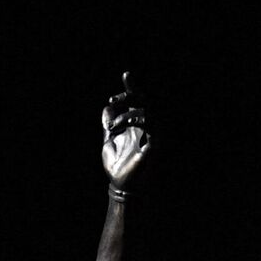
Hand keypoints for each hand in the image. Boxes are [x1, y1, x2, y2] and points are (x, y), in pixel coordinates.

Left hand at [101, 72, 151, 190]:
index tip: (126, 74)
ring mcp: (150, 136)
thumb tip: (107, 108)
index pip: (136, 103)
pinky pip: (151, 127)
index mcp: (134, 126)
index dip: (132, 88)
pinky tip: (126, 125)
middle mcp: (144, 128)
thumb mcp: (108, 141)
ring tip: (114, 125)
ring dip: (128, 114)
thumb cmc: (117, 166)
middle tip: (115, 99)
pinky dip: (139, 121)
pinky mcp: (153, 145)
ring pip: (147, 113)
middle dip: (131, 96)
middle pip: (144, 103)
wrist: (121, 185)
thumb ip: (109, 125)